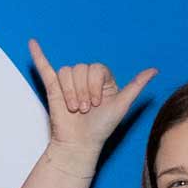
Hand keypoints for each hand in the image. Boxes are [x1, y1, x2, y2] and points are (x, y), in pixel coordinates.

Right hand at [28, 41, 155, 166]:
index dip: (95, 86)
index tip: (97, 104)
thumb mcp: (122, 105)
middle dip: (82, 92)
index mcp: (102, 79)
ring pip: (66, 73)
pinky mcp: (53, 88)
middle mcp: (85, 78)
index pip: (96, 69)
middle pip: (80, 69)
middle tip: (84, 110)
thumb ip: (136, 86)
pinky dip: (38, 55)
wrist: (80, 144)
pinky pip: (45, 68)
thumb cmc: (101, 128)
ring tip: (74, 108)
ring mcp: (68, 82)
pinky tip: (33, 43)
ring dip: (70, 92)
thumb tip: (154, 70)